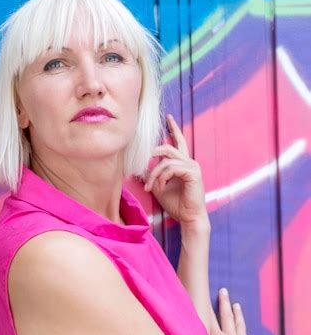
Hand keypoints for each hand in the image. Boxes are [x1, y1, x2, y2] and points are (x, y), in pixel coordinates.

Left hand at [144, 113, 208, 227]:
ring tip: (150, 186)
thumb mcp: (159, 187)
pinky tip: (162, 188)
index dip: (174, 129)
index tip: (168, 117)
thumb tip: (142, 168)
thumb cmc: (176, 204)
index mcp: (183, 163)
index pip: (178, 142)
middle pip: (167, 148)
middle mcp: (189, 162)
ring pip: (166, 160)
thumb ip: (153, 175)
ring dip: (154, 174)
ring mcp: (192, 166)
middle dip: (152, 155)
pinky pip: (171, 168)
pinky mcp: (193, 172)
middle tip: (143, 164)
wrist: (188, 217)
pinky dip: (162, 178)